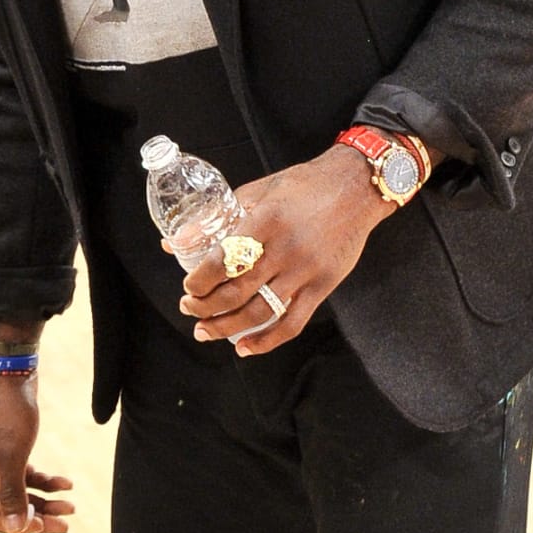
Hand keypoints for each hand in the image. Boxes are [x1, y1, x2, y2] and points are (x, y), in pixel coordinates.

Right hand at [0, 376, 73, 532]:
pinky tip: (67, 482)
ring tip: (72, 506)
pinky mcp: (10, 450)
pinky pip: (27, 475)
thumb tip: (16, 528)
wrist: (10, 372)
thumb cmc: (8, 411)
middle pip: (10, 508)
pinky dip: (46, 481)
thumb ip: (13, 493)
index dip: (17, 526)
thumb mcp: (12, 455)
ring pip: (21, 493)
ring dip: (46, 501)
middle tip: (66, 524)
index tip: (44, 525)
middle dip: (39, 517)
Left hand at [179, 143, 386, 356]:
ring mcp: (306, 270)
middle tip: (189, 309)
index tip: (188, 288)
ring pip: (259, 312)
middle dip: (205, 307)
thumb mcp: (258, 190)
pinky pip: (293, 322)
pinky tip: (245, 347)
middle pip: (236, 292)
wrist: (357, 186)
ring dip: (227, 327)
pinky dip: (266, 340)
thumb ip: (219, 217)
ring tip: (205, 331)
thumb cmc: (304, 185)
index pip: (223, 261)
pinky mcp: (324, 285)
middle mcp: (285, 249)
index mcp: (265, 221)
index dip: (200, 281)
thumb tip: (175, 241)